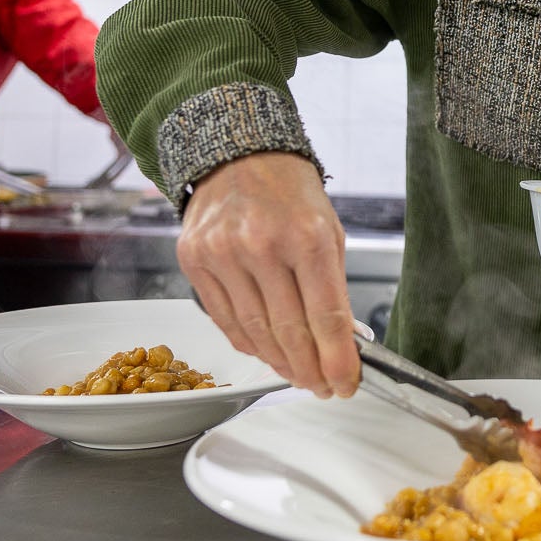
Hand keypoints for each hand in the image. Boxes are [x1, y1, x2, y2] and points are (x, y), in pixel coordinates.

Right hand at [179, 152, 359, 397]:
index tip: (346, 384)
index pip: (326, 317)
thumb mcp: (328, 230)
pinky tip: (266, 353)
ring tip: (298, 375)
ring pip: (254, 332)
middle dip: (311, 369)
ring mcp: (222, 253)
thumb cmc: (291, 192)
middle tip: (324, 387)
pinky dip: (248, 343)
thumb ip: (333, 287)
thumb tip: (341, 344)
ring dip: (279, 363)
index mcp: (306, 236)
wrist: (238, 152)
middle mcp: (261, 245)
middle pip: (289, 332)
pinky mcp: (194, 259)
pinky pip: (224, 319)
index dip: (338, 360)